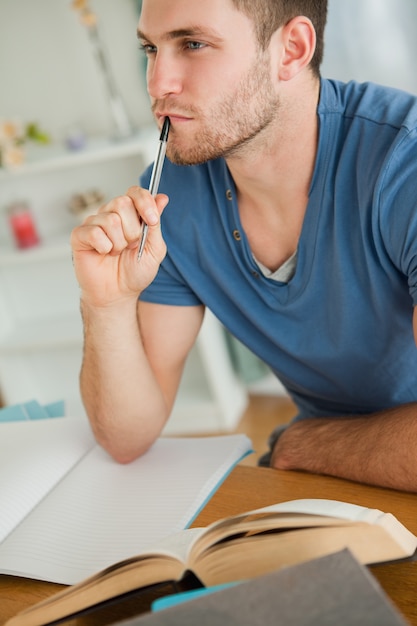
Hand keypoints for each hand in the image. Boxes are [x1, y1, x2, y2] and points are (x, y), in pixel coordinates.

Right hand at [70, 186, 168, 306]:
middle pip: (122, 203)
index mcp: (130, 214)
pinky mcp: (80, 235)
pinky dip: (104, 247)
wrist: (118, 294)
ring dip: (119, 243)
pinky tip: (103, 254)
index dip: (145, 202)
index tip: (152, 220)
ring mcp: (94, 223)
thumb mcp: (154, 249)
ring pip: (110, 220)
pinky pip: (94, 232)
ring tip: (116, 253)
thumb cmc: (134, 272)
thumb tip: (162, 197)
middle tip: (130, 246)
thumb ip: (155, 223)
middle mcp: (111, 214)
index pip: (135, 192)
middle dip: (133, 230)